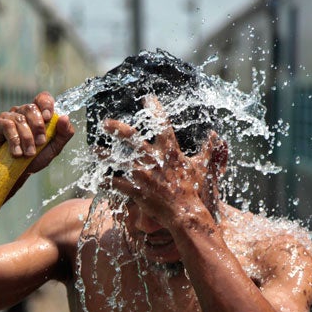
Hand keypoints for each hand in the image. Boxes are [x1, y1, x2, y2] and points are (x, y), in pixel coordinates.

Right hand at [0, 92, 74, 173]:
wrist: (15, 174)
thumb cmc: (34, 159)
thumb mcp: (53, 149)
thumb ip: (63, 134)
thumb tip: (65, 117)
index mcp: (37, 114)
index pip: (43, 98)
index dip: (46, 104)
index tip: (48, 118)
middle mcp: (22, 112)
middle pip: (31, 108)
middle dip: (38, 126)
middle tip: (40, 143)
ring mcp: (8, 117)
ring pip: (20, 119)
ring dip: (27, 138)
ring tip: (28, 153)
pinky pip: (7, 125)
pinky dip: (14, 140)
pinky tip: (16, 153)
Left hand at [103, 97, 220, 225]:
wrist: (185, 213)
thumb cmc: (193, 189)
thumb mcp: (202, 167)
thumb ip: (208, 150)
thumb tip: (215, 135)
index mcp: (169, 151)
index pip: (161, 123)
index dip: (154, 108)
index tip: (147, 98)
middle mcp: (153, 159)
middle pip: (131, 137)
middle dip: (116, 128)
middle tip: (105, 123)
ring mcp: (142, 175)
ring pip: (117, 160)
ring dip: (104, 155)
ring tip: (95, 150)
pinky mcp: (135, 190)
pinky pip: (116, 184)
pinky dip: (106, 182)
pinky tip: (98, 180)